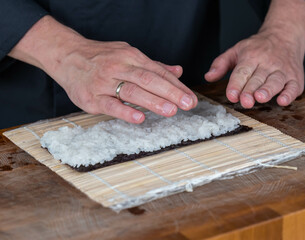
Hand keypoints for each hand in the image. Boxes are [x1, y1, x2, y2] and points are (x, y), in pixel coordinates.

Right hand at [50, 40, 196, 123]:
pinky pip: (110, 105)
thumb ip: (153, 65)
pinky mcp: (91, 97)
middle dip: (171, 93)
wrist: (67, 56)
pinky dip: (125, 111)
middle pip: (148, 80)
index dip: (176, 86)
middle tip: (187, 104)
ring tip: (171, 111)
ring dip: (153, 101)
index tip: (190, 97)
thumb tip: (178, 71)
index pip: (158, 72)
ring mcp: (104, 82)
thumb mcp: (127, 54)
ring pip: (132, 91)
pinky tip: (140, 118)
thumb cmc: (101, 57)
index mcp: (131, 56)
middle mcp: (119, 67)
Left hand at [205, 0, 304, 107]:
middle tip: (245, 101)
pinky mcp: (295, 78)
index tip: (231, 95)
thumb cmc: (258, 47)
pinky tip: (283, 100)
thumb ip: (221, 64)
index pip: (242, 72)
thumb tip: (208, 77)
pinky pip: (293, 87)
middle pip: (258, 78)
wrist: (285, 35)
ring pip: (275, 81)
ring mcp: (282, 71)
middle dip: (250, 90)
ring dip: (268, 90)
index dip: (236, 84)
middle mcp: (267, 63)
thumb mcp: (236, 50)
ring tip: (260, 98)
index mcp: (251, 57)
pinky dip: (289, 94)